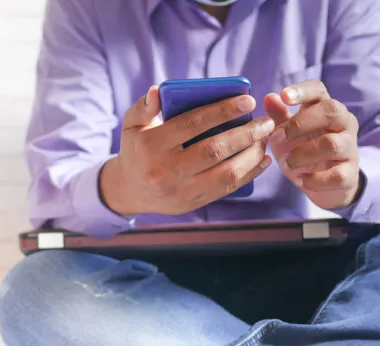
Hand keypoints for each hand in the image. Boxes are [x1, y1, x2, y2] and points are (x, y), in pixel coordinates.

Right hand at [100, 85, 274, 215]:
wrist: (130, 190)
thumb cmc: (137, 150)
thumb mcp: (132, 125)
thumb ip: (144, 106)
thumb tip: (159, 90)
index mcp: (151, 145)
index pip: (192, 124)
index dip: (223, 111)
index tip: (248, 100)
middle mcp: (165, 170)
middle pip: (214, 149)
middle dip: (246, 134)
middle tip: (266, 122)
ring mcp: (180, 190)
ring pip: (225, 173)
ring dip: (252, 155)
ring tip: (265, 139)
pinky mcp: (191, 204)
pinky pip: (226, 189)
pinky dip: (249, 175)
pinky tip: (262, 161)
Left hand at [264, 80, 362, 209]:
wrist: (322, 183)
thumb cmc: (302, 150)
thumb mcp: (286, 134)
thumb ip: (278, 117)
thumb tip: (269, 97)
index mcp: (325, 109)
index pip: (319, 90)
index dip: (302, 91)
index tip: (284, 95)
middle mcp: (343, 124)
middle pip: (330, 111)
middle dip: (299, 123)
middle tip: (276, 138)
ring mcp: (349, 148)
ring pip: (332, 144)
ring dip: (302, 154)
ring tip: (285, 163)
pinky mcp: (349, 173)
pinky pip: (336, 175)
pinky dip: (314, 179)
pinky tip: (300, 179)